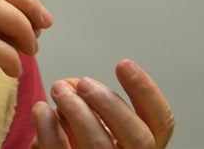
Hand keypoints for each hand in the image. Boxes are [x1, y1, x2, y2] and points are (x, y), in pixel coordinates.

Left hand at [31, 59, 174, 148]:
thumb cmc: (77, 138)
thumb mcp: (95, 119)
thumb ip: (94, 100)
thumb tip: (72, 84)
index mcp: (142, 146)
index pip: (161, 122)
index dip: (146, 91)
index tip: (122, 63)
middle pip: (138, 138)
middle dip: (110, 104)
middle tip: (83, 82)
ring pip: (99, 146)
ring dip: (77, 110)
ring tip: (58, 88)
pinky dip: (49, 128)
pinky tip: (42, 110)